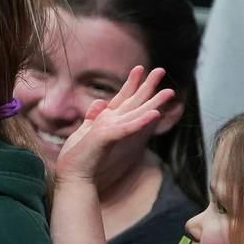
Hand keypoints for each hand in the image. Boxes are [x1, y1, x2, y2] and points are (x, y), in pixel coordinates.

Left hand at [54, 66, 172, 190]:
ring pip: (138, 113)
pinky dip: (140, 120)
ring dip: (154, 102)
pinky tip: (153, 113)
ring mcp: (115, 131)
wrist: (73, 175)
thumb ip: (93, 117)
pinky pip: (128, 127)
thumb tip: (100, 102)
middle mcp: (115, 124)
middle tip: (161, 70)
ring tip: (169, 90)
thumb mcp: (84, 131)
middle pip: (135, 102)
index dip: (131, 83)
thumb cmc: (78, 157)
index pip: (123, 98)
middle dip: (148, 86)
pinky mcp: (110, 138)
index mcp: (108, 121)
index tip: (140, 68)